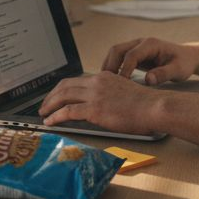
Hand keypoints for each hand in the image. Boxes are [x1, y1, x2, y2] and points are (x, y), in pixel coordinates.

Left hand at [38, 71, 160, 133]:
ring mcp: (95, 95)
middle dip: (51, 96)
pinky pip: (68, 111)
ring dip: (49, 105)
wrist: (155, 107)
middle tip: (44, 105)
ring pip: (63, 96)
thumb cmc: (146, 105)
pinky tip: (51, 121)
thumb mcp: (125, 93)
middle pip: (65, 86)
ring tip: (43, 114)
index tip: (56, 97)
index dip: (62, 89)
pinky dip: (56, 116)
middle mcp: (97, 82)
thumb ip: (109, 96)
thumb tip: (100, 107)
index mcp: (104, 77)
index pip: (77, 80)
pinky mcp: (94, 109)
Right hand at [102, 37, 198, 84]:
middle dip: (110, 66)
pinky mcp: (134, 54)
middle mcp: (140, 42)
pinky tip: (112, 82)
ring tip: (106, 84)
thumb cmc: (184, 63)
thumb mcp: (179, 70)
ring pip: (114, 53)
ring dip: (108, 67)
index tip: (121, 85)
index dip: (124, 70)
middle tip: (107, 85)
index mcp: (151, 44)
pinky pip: (118, 59)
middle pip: (117, 50)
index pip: (131, 55)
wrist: (187, 57)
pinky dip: (112, 68)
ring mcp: (136, 47)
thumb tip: (148, 80)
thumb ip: (164, 74)